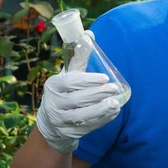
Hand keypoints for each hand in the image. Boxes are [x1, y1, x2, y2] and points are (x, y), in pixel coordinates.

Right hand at [36, 30, 121, 153]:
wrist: (51, 124)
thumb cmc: (63, 92)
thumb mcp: (67, 75)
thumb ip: (79, 58)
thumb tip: (89, 34)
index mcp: (53, 85)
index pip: (71, 82)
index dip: (89, 80)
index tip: (105, 78)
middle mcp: (54, 104)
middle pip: (78, 99)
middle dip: (98, 94)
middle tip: (114, 89)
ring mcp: (61, 121)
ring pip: (83, 116)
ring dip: (101, 110)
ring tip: (116, 103)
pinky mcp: (70, 133)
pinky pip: (88, 128)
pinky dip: (102, 120)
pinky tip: (113, 112)